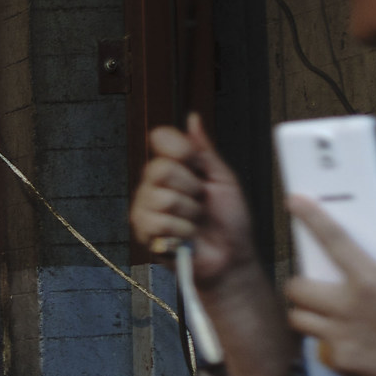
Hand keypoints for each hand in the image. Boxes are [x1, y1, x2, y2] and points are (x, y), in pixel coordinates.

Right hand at [130, 114, 253, 286]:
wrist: (231, 256)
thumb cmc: (230, 221)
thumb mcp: (223, 178)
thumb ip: (204, 150)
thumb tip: (192, 118)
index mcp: (174, 167)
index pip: (161, 139)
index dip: (180, 149)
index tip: (198, 165)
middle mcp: (154, 185)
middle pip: (160, 169)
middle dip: (191, 188)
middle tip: (201, 202)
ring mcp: (146, 208)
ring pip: (161, 198)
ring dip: (189, 213)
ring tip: (196, 222)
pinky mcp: (144, 232)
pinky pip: (160, 223)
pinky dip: (183, 231)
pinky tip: (187, 236)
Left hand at [285, 197, 375, 375]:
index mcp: (370, 280)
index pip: (332, 240)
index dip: (310, 217)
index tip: (294, 202)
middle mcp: (348, 308)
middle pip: (296, 289)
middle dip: (300, 283)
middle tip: (315, 284)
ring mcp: (341, 338)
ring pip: (299, 320)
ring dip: (307, 312)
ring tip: (325, 311)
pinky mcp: (342, 363)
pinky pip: (320, 346)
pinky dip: (328, 340)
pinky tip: (349, 338)